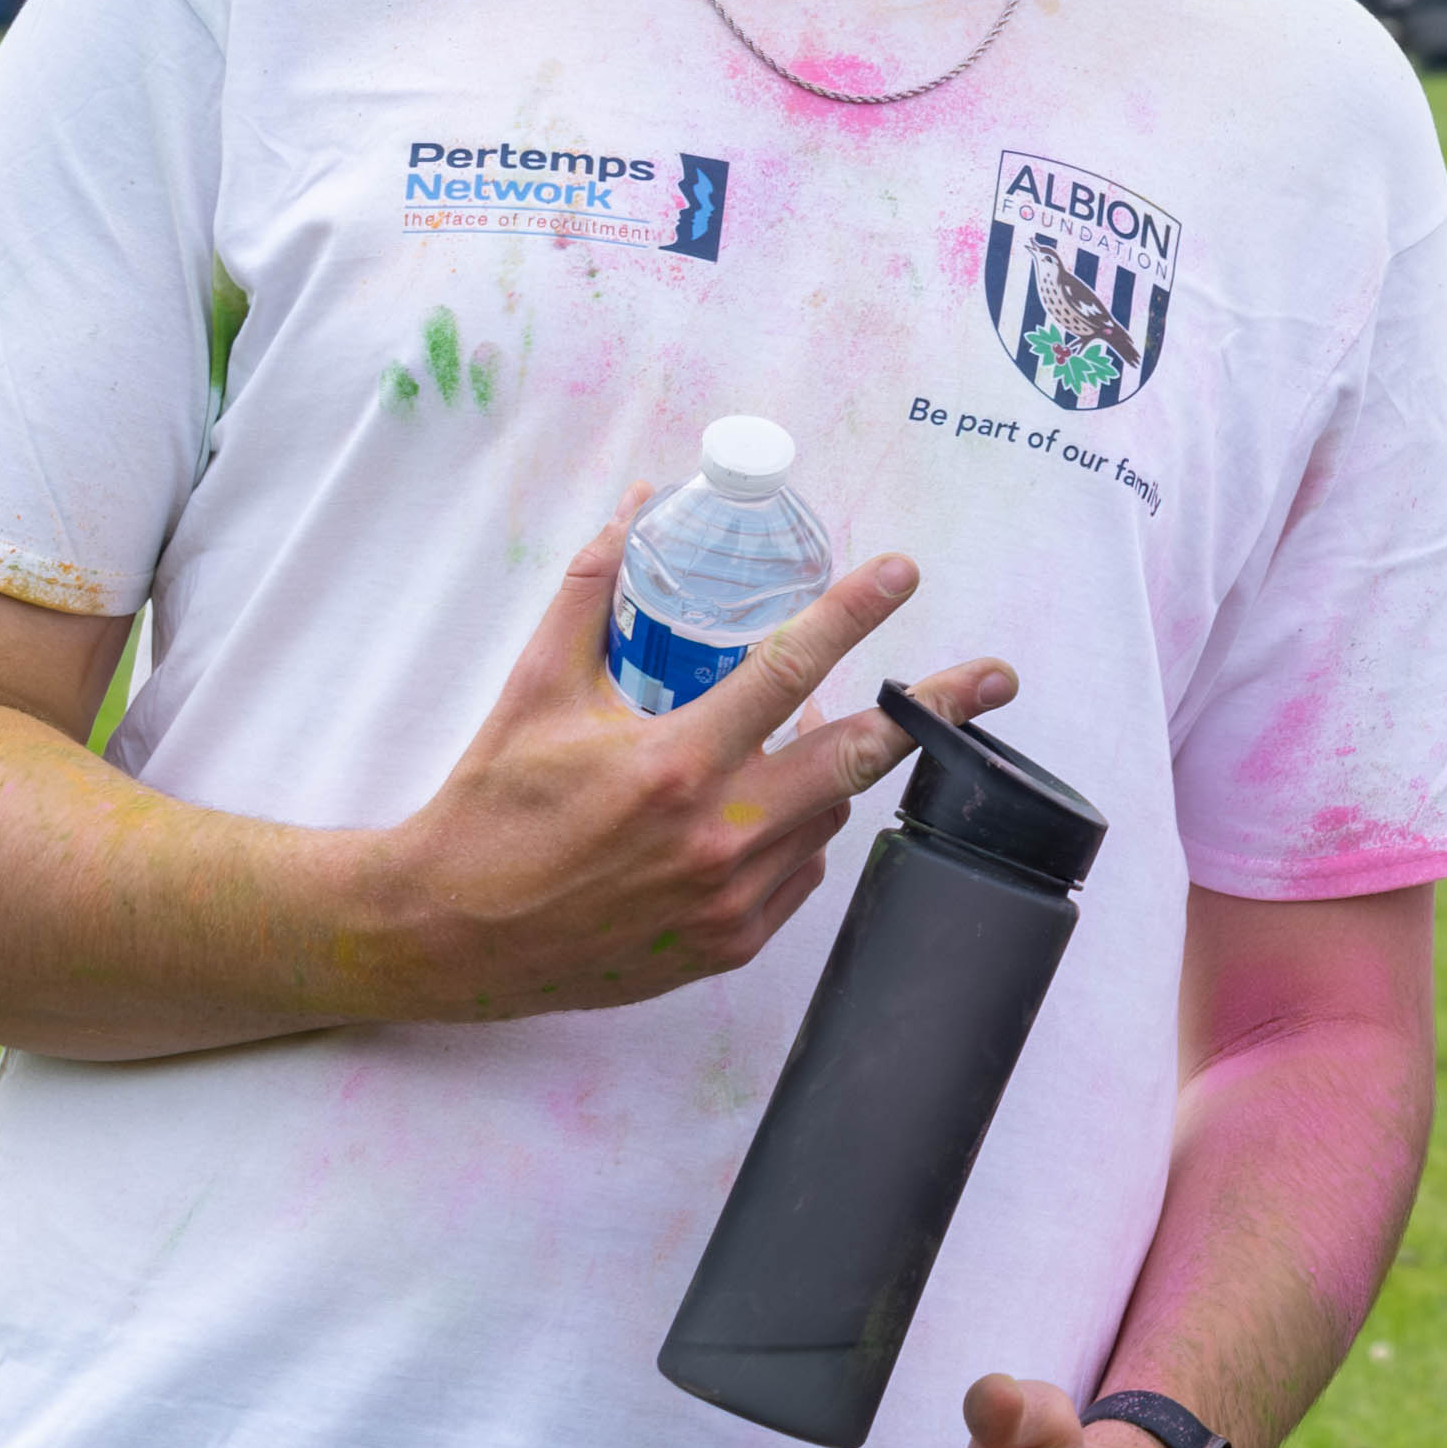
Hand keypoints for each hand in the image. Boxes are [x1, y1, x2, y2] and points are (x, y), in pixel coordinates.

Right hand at [366, 494, 952, 1020]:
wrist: (450, 934)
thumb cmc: (490, 807)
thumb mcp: (534, 687)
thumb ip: (595, 589)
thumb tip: (638, 504)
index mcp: (674, 764)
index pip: (791, 670)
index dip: (856, 613)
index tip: (903, 573)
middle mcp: (718, 834)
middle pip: (861, 757)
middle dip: (940, 710)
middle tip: (996, 677)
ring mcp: (732, 898)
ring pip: (831, 814)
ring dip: (836, 769)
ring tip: (809, 740)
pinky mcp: (731, 943)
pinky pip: (801, 873)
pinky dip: (798, 832)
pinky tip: (763, 813)